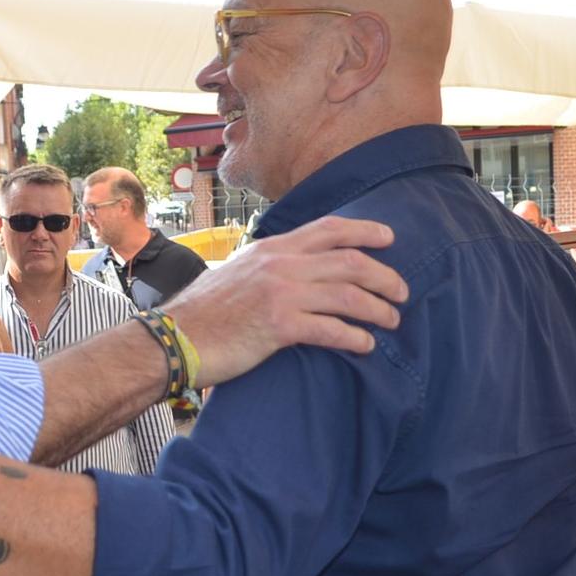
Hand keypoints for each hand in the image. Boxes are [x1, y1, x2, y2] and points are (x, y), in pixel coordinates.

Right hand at [169, 215, 406, 386]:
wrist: (173, 337)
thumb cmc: (205, 312)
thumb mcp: (239, 273)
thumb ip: (270, 267)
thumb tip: (298, 272)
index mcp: (272, 248)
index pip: (329, 229)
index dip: (365, 231)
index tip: (389, 239)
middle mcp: (280, 264)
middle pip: (350, 261)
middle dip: (384, 275)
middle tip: (401, 292)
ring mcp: (280, 293)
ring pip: (348, 294)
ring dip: (378, 308)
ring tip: (392, 320)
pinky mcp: (278, 326)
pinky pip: (331, 329)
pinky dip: (355, 337)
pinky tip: (365, 346)